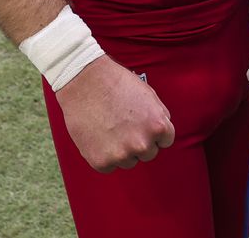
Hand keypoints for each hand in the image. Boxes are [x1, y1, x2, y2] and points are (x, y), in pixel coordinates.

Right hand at [55, 55, 175, 172]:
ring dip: (121, 150)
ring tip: (108, 128)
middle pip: (148, 153)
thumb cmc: (115, 82)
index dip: (152, 131)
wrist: (83, 81)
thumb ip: (159, 115)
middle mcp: (142, 144)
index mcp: (158, 127)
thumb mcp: (148, 93)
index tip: (140, 124)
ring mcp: (122, 155)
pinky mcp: (101, 161)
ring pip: (128, 161)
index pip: (165, 141)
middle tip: (122, 125)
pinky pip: (108, 166)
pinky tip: (98, 136)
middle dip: (138, 141)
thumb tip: (162, 132)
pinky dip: (103, 154)